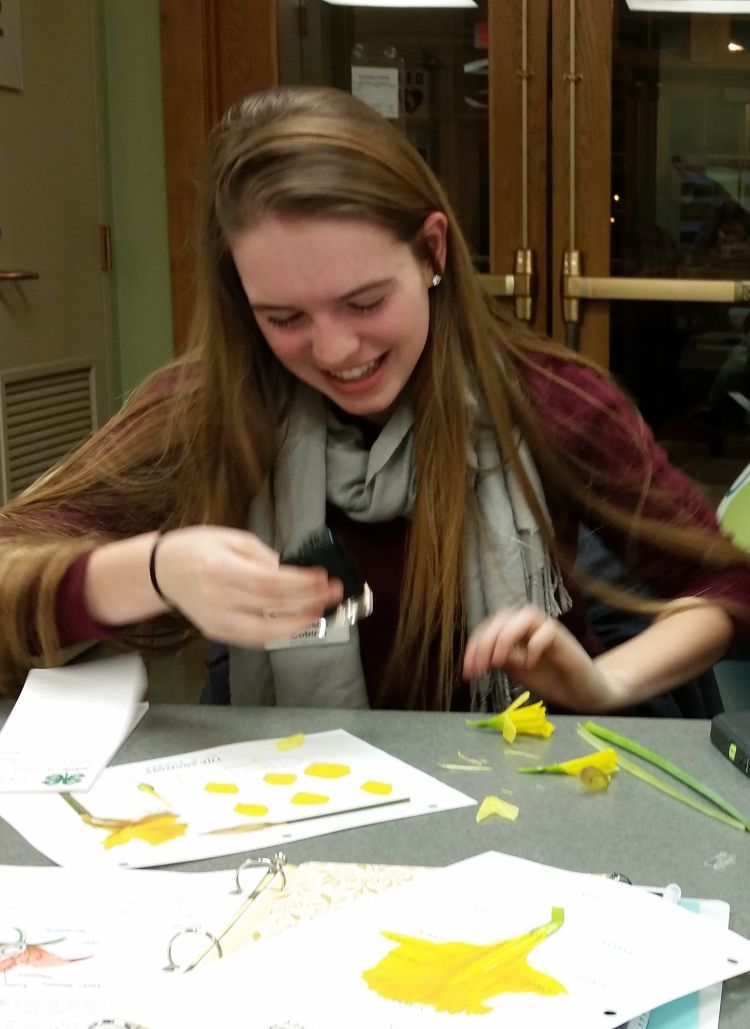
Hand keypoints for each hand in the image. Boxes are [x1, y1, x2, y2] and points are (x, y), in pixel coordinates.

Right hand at [154, 526, 342, 647]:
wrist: (161, 571)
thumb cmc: (196, 548)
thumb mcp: (231, 539)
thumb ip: (263, 556)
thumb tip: (293, 572)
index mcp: (220, 569)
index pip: (270, 582)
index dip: (301, 584)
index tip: (323, 578)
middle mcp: (217, 598)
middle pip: (272, 606)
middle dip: (309, 601)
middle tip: (333, 594)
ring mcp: (216, 620)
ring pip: (265, 631)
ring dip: (299, 623)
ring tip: (320, 611)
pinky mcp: (216, 632)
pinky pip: (253, 639)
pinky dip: (279, 633)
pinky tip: (297, 623)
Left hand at [463, 604, 611, 711]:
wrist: (580, 694)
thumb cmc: (550, 679)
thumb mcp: (517, 670)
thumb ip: (501, 659)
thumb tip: (479, 655)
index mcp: (515, 631)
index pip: (489, 628)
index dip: (474, 647)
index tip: (468, 672)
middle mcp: (530, 625)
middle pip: (503, 618)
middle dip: (486, 642)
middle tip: (480, 668)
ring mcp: (548, 630)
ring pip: (525, 616)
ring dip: (506, 636)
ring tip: (499, 661)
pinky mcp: (565, 639)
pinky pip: (547, 631)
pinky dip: (534, 645)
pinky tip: (529, 663)